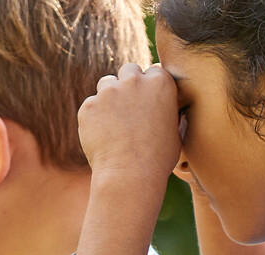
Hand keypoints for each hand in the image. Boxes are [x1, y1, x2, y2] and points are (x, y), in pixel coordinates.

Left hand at [78, 62, 181, 189]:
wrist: (130, 174)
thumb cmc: (159, 158)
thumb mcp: (175, 131)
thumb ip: (171, 112)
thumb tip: (173, 109)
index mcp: (161, 83)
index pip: (155, 71)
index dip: (152, 85)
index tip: (150, 98)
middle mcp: (135, 81)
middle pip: (129, 70)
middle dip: (129, 83)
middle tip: (131, 106)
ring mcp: (109, 91)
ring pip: (107, 83)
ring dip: (110, 96)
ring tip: (116, 123)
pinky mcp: (88, 105)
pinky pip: (91, 105)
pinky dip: (95, 117)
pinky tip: (103, 136)